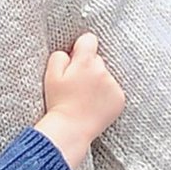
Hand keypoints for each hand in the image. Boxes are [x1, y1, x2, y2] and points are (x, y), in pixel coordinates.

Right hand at [35, 33, 125, 168]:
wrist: (70, 130)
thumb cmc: (58, 103)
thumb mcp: (50, 76)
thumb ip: (59, 56)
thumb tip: (70, 52)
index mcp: (85, 62)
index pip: (89, 40)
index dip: (80, 47)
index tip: (75, 60)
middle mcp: (102, 71)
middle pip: (97, 60)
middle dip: (88, 68)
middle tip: (77, 86)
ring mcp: (113, 85)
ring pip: (105, 76)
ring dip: (97, 82)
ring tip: (85, 99)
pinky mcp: (120, 99)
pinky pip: (113, 90)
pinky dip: (105, 96)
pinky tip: (94, 106)